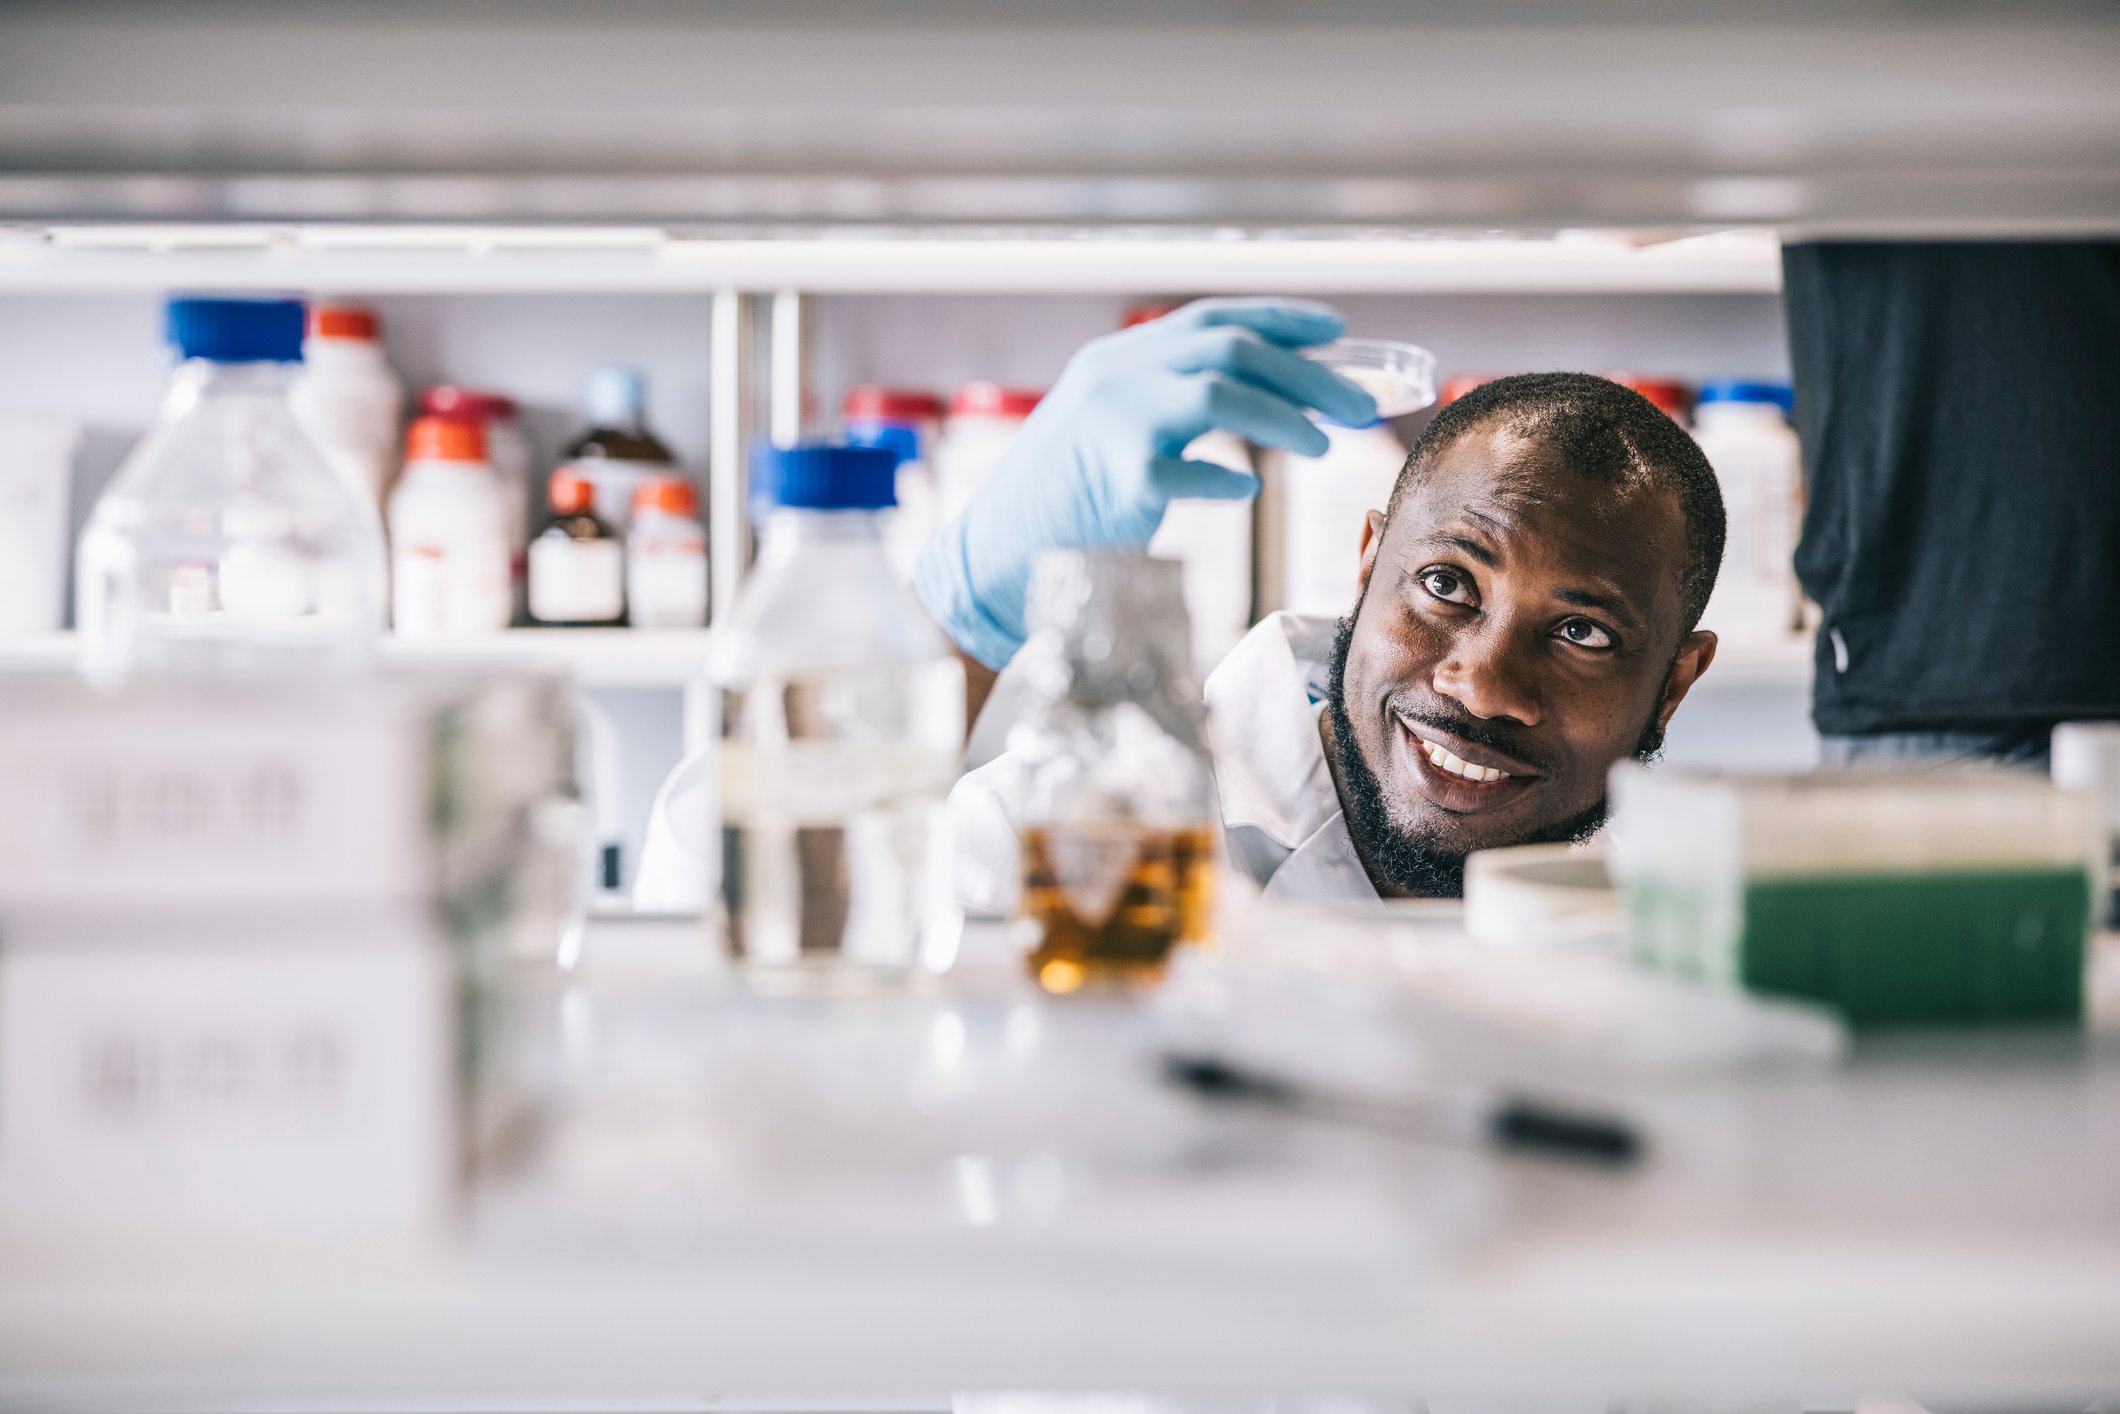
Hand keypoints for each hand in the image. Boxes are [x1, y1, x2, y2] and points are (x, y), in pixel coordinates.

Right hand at [915, 297, 1376, 668]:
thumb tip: (1265, 395)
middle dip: (1308, 375)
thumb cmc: (1063, 498)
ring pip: (1222, 395)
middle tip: (1360, 406)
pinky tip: (1246, 491)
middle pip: (1232, 352)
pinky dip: (1226, 480)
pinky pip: (1192, 473)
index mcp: (1116, 358)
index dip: (1279, 318)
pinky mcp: (1117, 480)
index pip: (1211, 318)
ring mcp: (1113, 424)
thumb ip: (1169, 401)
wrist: (996, 551)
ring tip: (1325, 444)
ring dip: (1286, 418)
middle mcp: (1114, 376)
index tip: (1334, 327)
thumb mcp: (1108, 424)